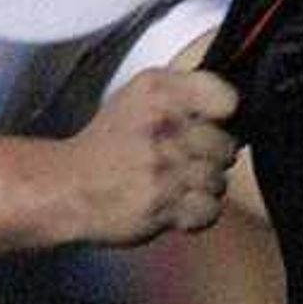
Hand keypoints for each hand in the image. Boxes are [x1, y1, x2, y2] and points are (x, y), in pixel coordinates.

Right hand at [63, 66, 240, 244]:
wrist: (68, 186)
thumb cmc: (108, 142)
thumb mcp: (140, 95)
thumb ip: (186, 91)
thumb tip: (234, 106)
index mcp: (159, 92)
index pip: (226, 99)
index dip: (224, 114)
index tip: (210, 122)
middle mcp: (163, 126)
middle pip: (227, 145)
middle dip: (212, 155)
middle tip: (186, 159)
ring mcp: (164, 168)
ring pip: (219, 180)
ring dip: (204, 186)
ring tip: (177, 182)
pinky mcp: (163, 205)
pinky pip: (210, 210)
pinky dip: (198, 212)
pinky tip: (178, 204)